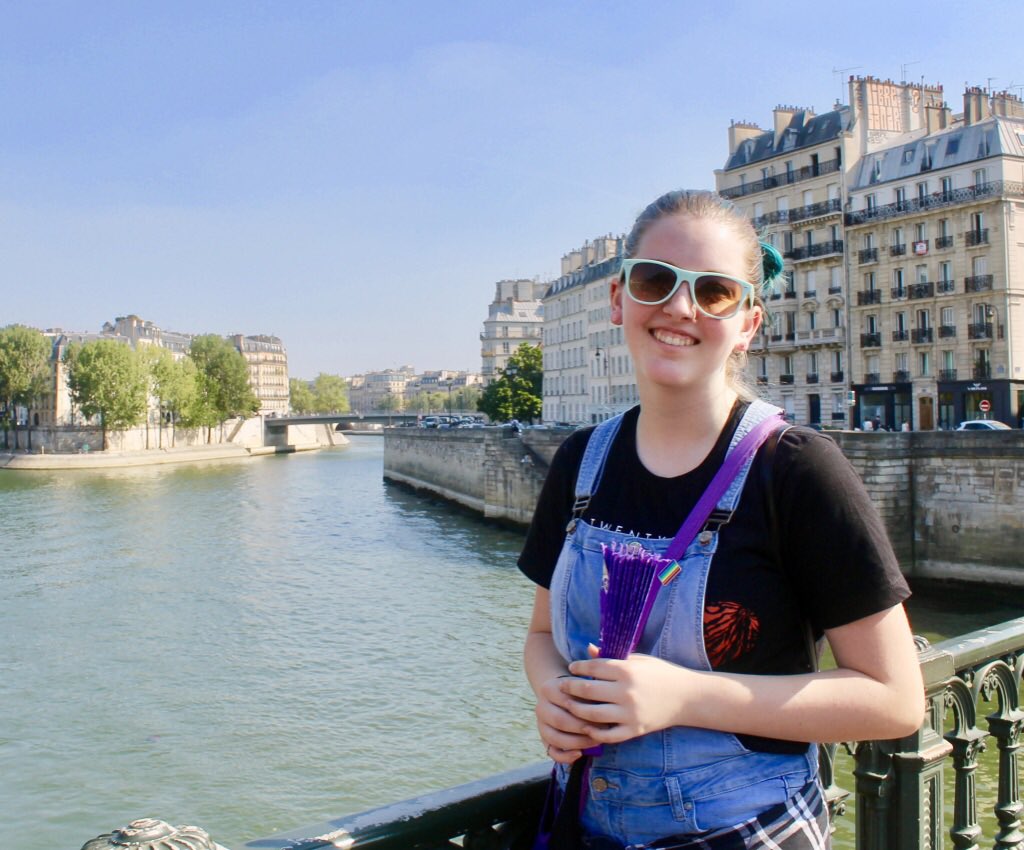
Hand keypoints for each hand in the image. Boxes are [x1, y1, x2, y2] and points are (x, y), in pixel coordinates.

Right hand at [534, 674, 602, 763]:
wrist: (560, 692)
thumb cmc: (578, 690)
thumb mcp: (582, 685)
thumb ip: (589, 695)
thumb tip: (603, 715)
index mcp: (548, 689)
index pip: (566, 702)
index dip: (585, 710)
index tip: (605, 714)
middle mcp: (541, 707)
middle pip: (560, 721)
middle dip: (583, 729)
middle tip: (603, 730)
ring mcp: (541, 724)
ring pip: (555, 738)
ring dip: (578, 743)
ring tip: (596, 741)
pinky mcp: (544, 738)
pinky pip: (552, 752)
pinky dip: (565, 756)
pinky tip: (580, 754)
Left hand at [560, 653, 696, 743]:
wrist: (687, 697)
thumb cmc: (660, 673)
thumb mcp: (638, 659)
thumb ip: (612, 658)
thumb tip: (588, 649)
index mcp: (626, 670)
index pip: (593, 667)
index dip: (578, 667)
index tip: (571, 668)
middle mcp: (626, 692)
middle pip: (587, 690)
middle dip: (570, 688)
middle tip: (561, 686)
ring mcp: (630, 713)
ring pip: (592, 714)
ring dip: (577, 710)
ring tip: (569, 705)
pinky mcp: (635, 729)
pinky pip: (608, 734)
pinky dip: (595, 732)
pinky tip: (587, 726)